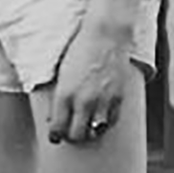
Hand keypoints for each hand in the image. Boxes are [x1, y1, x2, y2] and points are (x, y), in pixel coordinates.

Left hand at [48, 25, 134, 146]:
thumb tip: (56, 116)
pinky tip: (100, 120)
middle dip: (71, 137)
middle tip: (70, 134)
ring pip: (94, 132)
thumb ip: (60, 96)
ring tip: (86, 129)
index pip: (57, 128)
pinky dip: (105, 124)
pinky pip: (111, 122)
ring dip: (89, 132)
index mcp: (65, 94)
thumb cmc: (80, 49)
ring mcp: (102, 101)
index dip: (55, 135)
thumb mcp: (62, 73)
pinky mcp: (118, 98)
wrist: (106, 35)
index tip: (55, 136)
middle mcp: (83, 101)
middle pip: (76, 135)